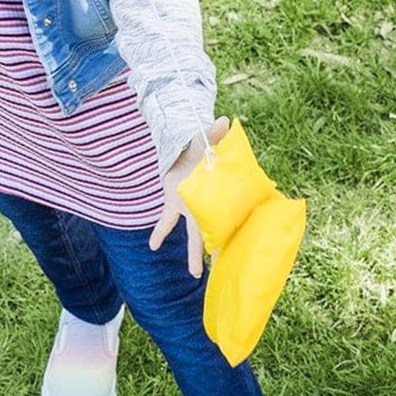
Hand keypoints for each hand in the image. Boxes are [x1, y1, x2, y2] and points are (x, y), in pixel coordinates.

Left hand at [150, 119, 229, 276]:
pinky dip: (159, 232)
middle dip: (217, 252)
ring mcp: (189, 207)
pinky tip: (153, 246)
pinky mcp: (174, 203)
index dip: (234, 232)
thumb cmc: (200, 147)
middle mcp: (205, 205)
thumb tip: (224, 121)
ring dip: (193, 255)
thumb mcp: (205, 140)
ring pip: (192, 236)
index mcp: (216, 194)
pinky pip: (167, 221)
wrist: (183, 149)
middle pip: (212, 233)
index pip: (228, 217)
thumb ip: (214, 134)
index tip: (242, 247)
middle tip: (224, 271)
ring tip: (197, 274)